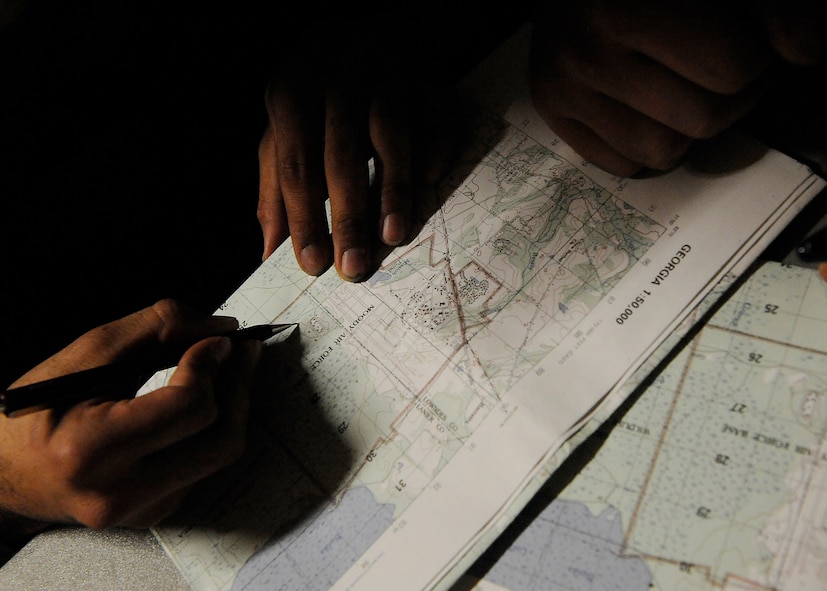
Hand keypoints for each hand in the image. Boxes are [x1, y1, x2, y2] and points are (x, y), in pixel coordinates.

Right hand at [0, 299, 261, 536]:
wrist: (4, 475)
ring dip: (234, 406)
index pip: (187, 408)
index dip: (211, 365)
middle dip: (239, 386)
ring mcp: (142, 509)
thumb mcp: (82, 357)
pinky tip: (197, 406)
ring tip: (229, 370)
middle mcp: (121, 492)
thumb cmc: (35, 412)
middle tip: (242, 350)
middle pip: (220, 438)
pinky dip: (209, 430)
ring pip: (221, 454)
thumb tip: (219, 327)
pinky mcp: (156, 513)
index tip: (219, 339)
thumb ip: (153, 331)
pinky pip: (204, 467)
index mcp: (92, 450)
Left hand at [257, 19, 459, 280]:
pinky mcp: (427, 73)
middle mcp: (336, 75)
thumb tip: (267, 251)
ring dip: (392, 191)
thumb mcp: (287, 130)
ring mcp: (385, 70)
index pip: (295, 164)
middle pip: (340, 155)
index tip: (312, 265)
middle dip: (347, 217)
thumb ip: (275, 186)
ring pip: (389, 136)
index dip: (303, 217)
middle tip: (353, 267)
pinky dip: (431, 154)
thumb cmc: (319, 97)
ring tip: (392, 237)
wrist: (373, 31)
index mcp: (292, 90)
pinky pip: (434, 120)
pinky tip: (426, 186)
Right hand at [528, 0, 823, 176]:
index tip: (744, 42)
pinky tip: (644, 105)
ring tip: (683, 90)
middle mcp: (586, 52)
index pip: (730, 69)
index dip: (754, 58)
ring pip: (660, 152)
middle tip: (719, 69)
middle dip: (728, 98)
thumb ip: (776, 5)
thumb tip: (805, 50)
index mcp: (626, 7)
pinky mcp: (550, 109)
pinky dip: (644, 144)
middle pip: (701, 119)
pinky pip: (621, 164)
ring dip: (686, 128)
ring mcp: (561, 87)